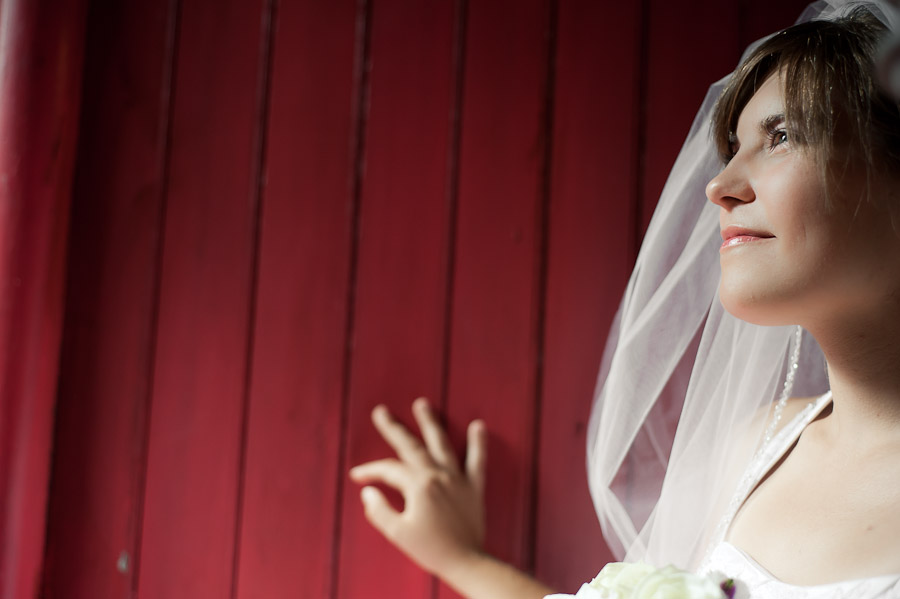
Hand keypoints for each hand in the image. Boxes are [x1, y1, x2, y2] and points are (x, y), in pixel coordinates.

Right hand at [349, 398, 486, 578]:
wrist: (464, 561)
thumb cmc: (431, 549)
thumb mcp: (398, 533)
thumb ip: (380, 510)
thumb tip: (368, 491)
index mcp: (419, 485)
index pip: (390, 470)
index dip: (371, 470)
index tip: (358, 475)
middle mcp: (438, 475)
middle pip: (412, 446)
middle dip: (394, 428)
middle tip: (381, 412)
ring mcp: (457, 478)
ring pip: (442, 444)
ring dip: (431, 423)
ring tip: (423, 404)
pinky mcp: (474, 487)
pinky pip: (477, 461)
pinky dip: (479, 443)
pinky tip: (479, 425)